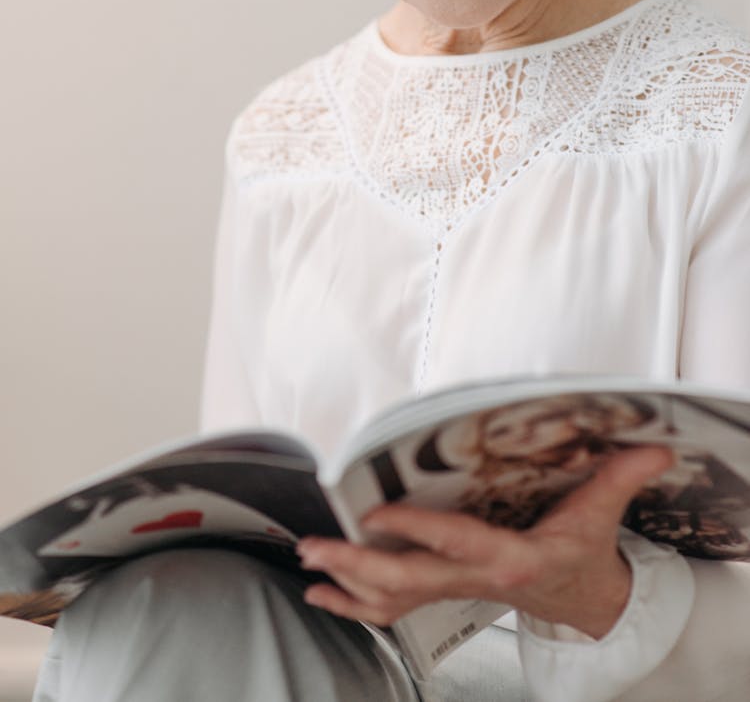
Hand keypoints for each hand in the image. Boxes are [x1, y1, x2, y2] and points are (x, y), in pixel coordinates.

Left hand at [297, 445, 672, 638]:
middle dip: (358, 565)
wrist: (586, 600)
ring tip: (309, 564)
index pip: (457, 542)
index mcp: (512, 557)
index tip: (377, 512)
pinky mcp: (445, 595)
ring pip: (394, 600)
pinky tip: (324, 595)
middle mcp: (477, 579)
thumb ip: (622, 477)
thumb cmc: (584, 551)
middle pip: (409, 580)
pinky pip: (393, 610)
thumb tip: (654, 448)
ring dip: (347, 585)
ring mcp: (456, 591)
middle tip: (316, 545)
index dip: (416, 529)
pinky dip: (355, 605)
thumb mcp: (603, 512)